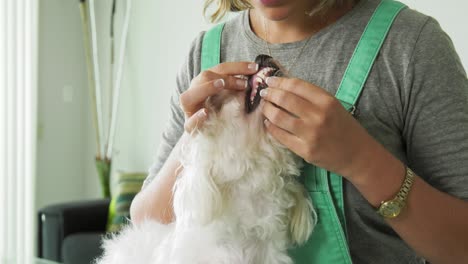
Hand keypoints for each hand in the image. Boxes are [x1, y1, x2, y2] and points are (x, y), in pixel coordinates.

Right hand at [180, 62, 258, 131]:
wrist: (210, 136)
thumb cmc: (223, 114)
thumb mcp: (232, 98)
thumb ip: (240, 87)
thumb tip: (258, 78)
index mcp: (205, 82)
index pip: (220, 69)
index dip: (237, 66)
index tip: (254, 68)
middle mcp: (194, 92)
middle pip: (205, 76)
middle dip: (226, 77)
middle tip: (245, 83)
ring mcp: (190, 110)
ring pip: (189, 96)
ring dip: (207, 88)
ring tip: (221, 85)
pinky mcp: (189, 128)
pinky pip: (190, 122)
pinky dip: (197, 117)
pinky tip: (205, 113)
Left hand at [260, 76, 380, 181]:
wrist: (357, 154)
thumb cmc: (343, 127)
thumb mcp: (333, 105)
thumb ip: (311, 96)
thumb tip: (284, 86)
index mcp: (327, 101)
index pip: (296, 85)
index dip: (279, 81)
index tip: (270, 80)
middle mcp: (319, 116)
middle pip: (285, 99)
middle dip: (270, 94)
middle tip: (264, 93)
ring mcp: (311, 134)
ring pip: (279, 117)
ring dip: (267, 109)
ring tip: (264, 107)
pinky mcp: (305, 150)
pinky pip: (280, 136)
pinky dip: (271, 127)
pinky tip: (268, 123)